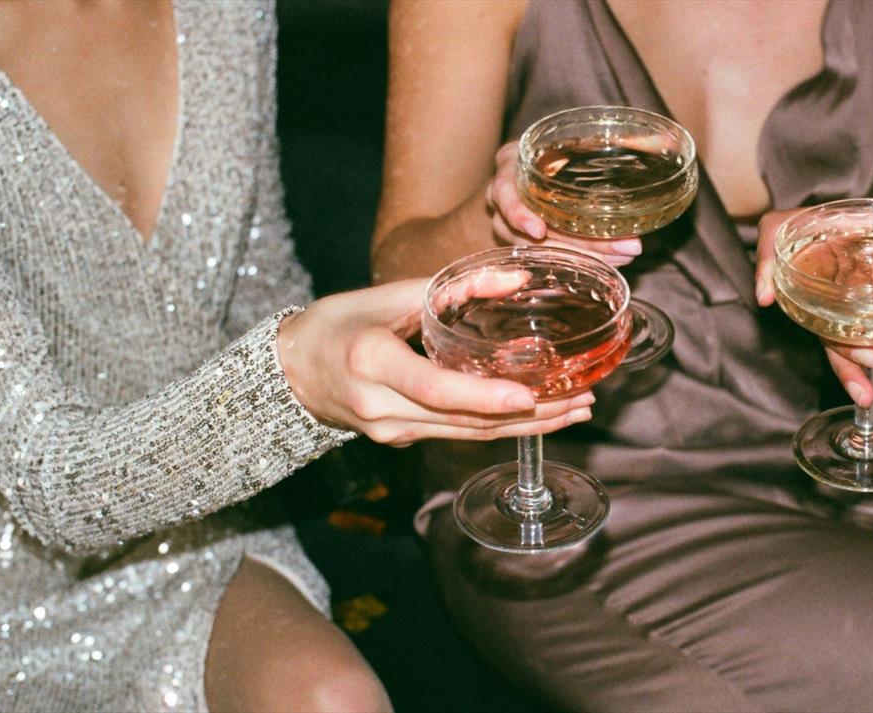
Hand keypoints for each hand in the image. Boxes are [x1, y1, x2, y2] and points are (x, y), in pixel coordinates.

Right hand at [276, 279, 593, 446]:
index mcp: (371, 362)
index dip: (482, 397)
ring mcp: (391, 431)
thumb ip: (451, 288)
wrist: (291, 372)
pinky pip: (457, 435)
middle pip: (463, 422)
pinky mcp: (401, 440)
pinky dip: (500, 426)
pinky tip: (538, 416)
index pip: (433, 388)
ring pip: (467, 435)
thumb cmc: (336, 324)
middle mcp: (381, 407)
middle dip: (529, 416)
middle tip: (581, 401)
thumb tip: (516, 279)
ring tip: (575, 410)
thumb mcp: (386, 295)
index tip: (527, 396)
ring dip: (526, 428)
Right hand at [485, 141, 642, 265]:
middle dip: (579, 244)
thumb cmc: (554, 149)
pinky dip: (584, 260)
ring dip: (587, 256)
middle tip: (624, 247)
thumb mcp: (570, 138)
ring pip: (544, 252)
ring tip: (625, 255)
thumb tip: (664, 137)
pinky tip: (613, 262)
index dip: (518, 214)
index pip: (503, 194)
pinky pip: (553, 258)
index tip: (539, 230)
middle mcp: (504, 202)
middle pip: (532, 233)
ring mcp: (513, 227)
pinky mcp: (530, 244)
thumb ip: (607, 141)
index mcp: (510, 168)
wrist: (538, 166)